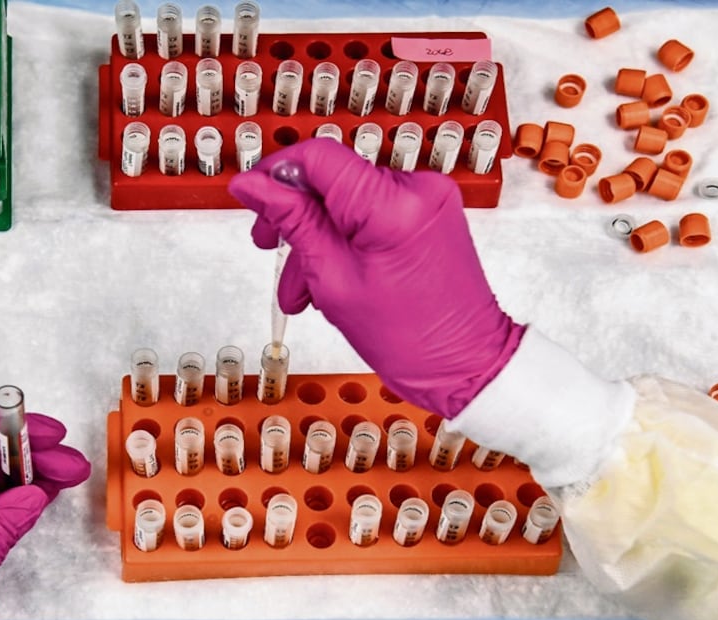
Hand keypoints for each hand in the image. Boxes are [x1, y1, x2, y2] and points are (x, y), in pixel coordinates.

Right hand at [229, 138, 523, 417]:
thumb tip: (253, 185)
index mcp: (391, 204)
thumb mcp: (332, 279)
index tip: (252, 196)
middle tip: (269, 244)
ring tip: (300, 287)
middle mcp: (417, 188)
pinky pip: (371, 212)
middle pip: (332, 178)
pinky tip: (330, 277)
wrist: (464, 365)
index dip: (276, 173)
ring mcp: (427, 198)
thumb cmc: (409, 338)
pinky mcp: (430, 212)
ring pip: (347, 200)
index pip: (318, 157)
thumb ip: (293, 221)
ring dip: (317, 238)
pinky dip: (346, 240)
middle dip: (294, 215)